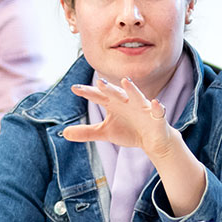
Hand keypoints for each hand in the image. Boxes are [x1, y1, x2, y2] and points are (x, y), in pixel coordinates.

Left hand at [61, 77, 186, 158]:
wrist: (151, 140)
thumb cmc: (128, 130)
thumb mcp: (105, 132)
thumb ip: (86, 131)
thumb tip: (64, 133)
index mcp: (113, 103)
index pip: (98, 96)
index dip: (88, 92)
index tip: (74, 88)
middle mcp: (127, 101)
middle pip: (116, 93)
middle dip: (108, 88)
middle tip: (99, 82)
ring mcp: (142, 107)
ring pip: (136, 96)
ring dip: (132, 90)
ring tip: (126, 82)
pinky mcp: (156, 116)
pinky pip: (157, 110)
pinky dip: (157, 106)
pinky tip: (155, 103)